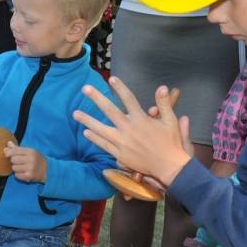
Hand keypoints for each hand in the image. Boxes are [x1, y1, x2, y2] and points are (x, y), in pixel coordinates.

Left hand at [4, 142, 47, 182]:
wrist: (47, 170)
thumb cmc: (35, 159)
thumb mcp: (29, 152)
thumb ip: (18, 148)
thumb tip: (8, 143)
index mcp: (31, 151)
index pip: (15, 151)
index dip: (8, 153)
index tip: (7, 154)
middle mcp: (31, 159)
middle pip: (13, 159)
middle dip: (13, 161)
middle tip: (18, 162)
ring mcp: (30, 168)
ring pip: (14, 168)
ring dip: (15, 169)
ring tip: (21, 168)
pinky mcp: (29, 176)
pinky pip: (17, 175)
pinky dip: (18, 175)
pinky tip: (23, 173)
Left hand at [73, 77, 192, 187]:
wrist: (169, 167)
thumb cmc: (171, 143)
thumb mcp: (171, 121)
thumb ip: (164, 104)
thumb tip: (162, 87)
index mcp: (142, 119)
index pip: (128, 99)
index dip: (120, 88)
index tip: (111, 79)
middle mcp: (129, 129)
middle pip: (110, 110)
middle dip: (97, 98)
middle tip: (85, 89)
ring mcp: (123, 143)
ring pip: (101, 129)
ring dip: (87, 120)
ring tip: (75, 113)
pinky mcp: (120, 155)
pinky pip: (104, 145)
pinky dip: (94, 138)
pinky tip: (86, 132)